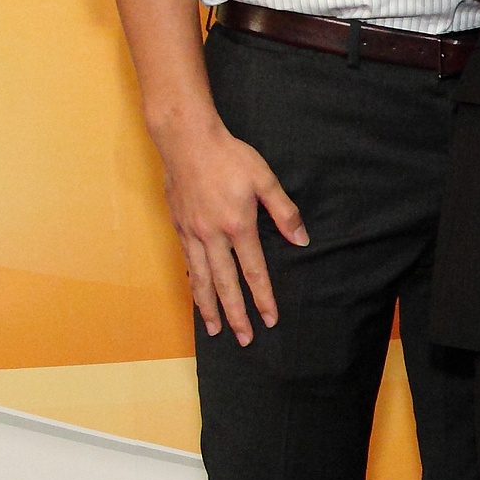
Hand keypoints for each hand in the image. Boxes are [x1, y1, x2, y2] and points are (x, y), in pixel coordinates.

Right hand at [155, 115, 305, 344]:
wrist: (186, 139)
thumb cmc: (229, 156)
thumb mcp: (264, 179)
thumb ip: (284, 211)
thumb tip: (301, 239)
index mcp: (237, 225)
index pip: (253, 271)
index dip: (264, 297)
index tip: (271, 319)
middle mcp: (212, 235)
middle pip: (225, 285)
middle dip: (236, 315)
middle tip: (244, 340)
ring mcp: (191, 233)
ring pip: (201, 279)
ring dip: (208, 307)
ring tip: (214, 330)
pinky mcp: (178, 226)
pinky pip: (187, 263)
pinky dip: (193, 283)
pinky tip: (197, 294)